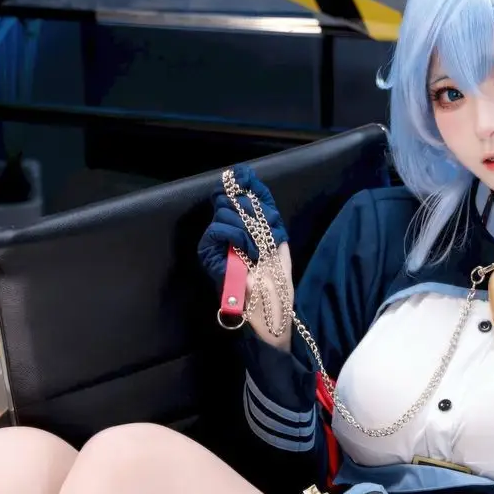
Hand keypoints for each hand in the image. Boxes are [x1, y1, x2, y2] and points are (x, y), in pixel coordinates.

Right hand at [198, 167, 293, 347]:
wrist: (272, 317)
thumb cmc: (280, 293)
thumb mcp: (283, 255)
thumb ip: (275, 232)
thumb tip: (266, 205)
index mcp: (250, 234)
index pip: (244, 199)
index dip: (248, 185)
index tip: (248, 175)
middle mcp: (233, 237)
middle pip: (231, 201)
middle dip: (248, 210)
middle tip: (262, 233)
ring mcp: (220, 247)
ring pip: (224, 214)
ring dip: (244, 227)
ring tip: (256, 249)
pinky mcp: (211, 258)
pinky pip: (216, 233)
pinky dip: (232, 236)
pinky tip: (245, 248)